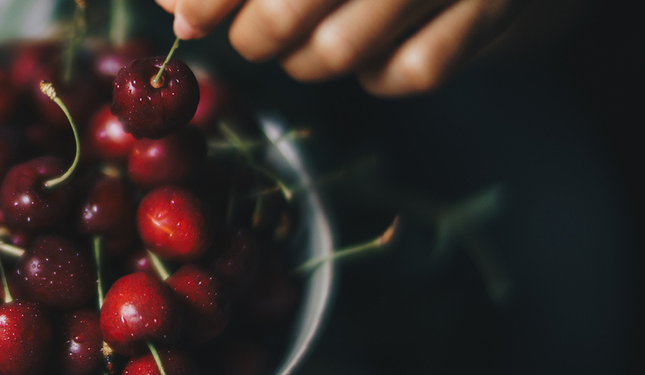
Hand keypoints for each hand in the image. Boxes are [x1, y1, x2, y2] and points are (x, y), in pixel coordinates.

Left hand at [157, 0, 521, 96]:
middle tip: (251, 33)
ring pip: (340, 52)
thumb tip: (176, 7)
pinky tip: (369, 48)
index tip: (184, 14)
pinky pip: (410, 74)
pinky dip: (376, 75)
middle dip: (253, 34)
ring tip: (302, 38)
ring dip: (303, 59)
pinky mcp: (496, 9)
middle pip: (289, 10)